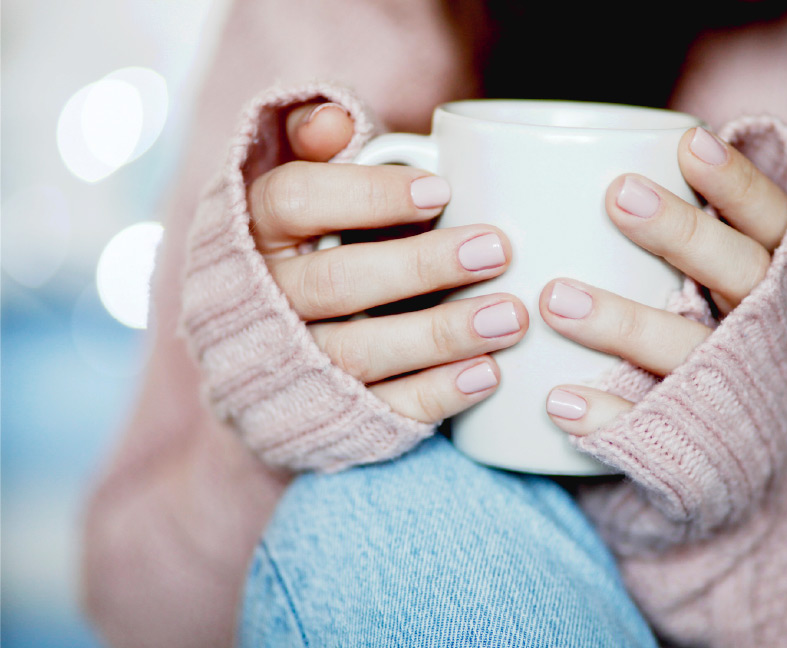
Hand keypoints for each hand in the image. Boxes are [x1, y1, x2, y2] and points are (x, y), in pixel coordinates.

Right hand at [248, 102, 527, 422]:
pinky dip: (435, 395)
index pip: (295, 201)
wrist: (274, 352)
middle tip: (496, 250)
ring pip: (358, 353)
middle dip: (420, 268)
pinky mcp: (326, 416)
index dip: (367, 196)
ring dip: (439, 336)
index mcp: (255, 230)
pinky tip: (487, 374)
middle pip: (335, 282)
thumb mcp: (309, 185)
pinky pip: (380, 411)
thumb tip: (334, 119)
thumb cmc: (317, 243)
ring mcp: (292, 365)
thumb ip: (316, 142)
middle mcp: (264, 300)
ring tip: (510, 317)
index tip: (442, 191)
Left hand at [540, 126, 786, 433]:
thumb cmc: (690, 342)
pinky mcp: (697, 450)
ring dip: (624, 323)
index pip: (771, 223)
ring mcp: (729, 393)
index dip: (739, 184)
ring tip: (554, 299)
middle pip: (739, 273)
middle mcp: (760, 333)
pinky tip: (558, 400)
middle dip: (683, 232)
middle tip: (618, 196)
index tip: (690, 143)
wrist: (724, 464)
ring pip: (687, 351)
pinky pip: (651, 430)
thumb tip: (583, 154)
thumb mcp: (703, 288)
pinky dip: (607, 416)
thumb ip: (671, 235)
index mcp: (768, 283)